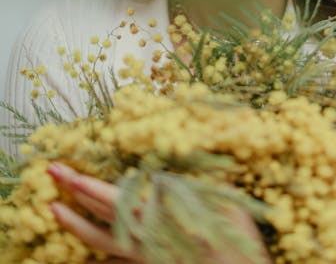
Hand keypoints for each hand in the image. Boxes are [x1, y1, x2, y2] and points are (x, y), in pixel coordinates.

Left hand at [47, 163, 271, 262]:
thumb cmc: (230, 232)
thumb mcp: (219, 192)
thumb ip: (200, 167)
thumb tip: (187, 137)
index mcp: (157, 210)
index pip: (110, 195)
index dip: (84, 183)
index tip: (64, 169)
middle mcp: (142, 233)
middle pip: (99, 210)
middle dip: (72, 190)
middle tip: (52, 173)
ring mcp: (141, 253)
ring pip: (99, 239)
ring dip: (74, 224)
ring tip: (53, 210)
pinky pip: (114, 263)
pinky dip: (96, 256)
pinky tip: (82, 254)